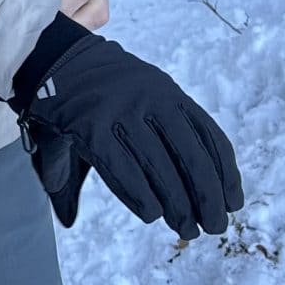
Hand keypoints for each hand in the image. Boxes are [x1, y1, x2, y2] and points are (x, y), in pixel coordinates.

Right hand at [12, 17, 241, 238]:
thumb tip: (165, 179)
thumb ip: (152, 139)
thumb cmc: (98, 88)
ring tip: (187, 228)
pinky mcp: (91, 127)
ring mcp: (121, 112)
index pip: (210, 137)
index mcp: (169, 92)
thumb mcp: (135, 98)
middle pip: (192, 156)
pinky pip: (123, 169)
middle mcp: (151, 99)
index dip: (226, 174)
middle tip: (216, 226)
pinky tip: (152, 214)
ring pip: (161, 167)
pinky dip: (141, 196)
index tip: (234, 202)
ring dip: (179, 204)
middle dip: (208, 196)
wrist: (51, 56)